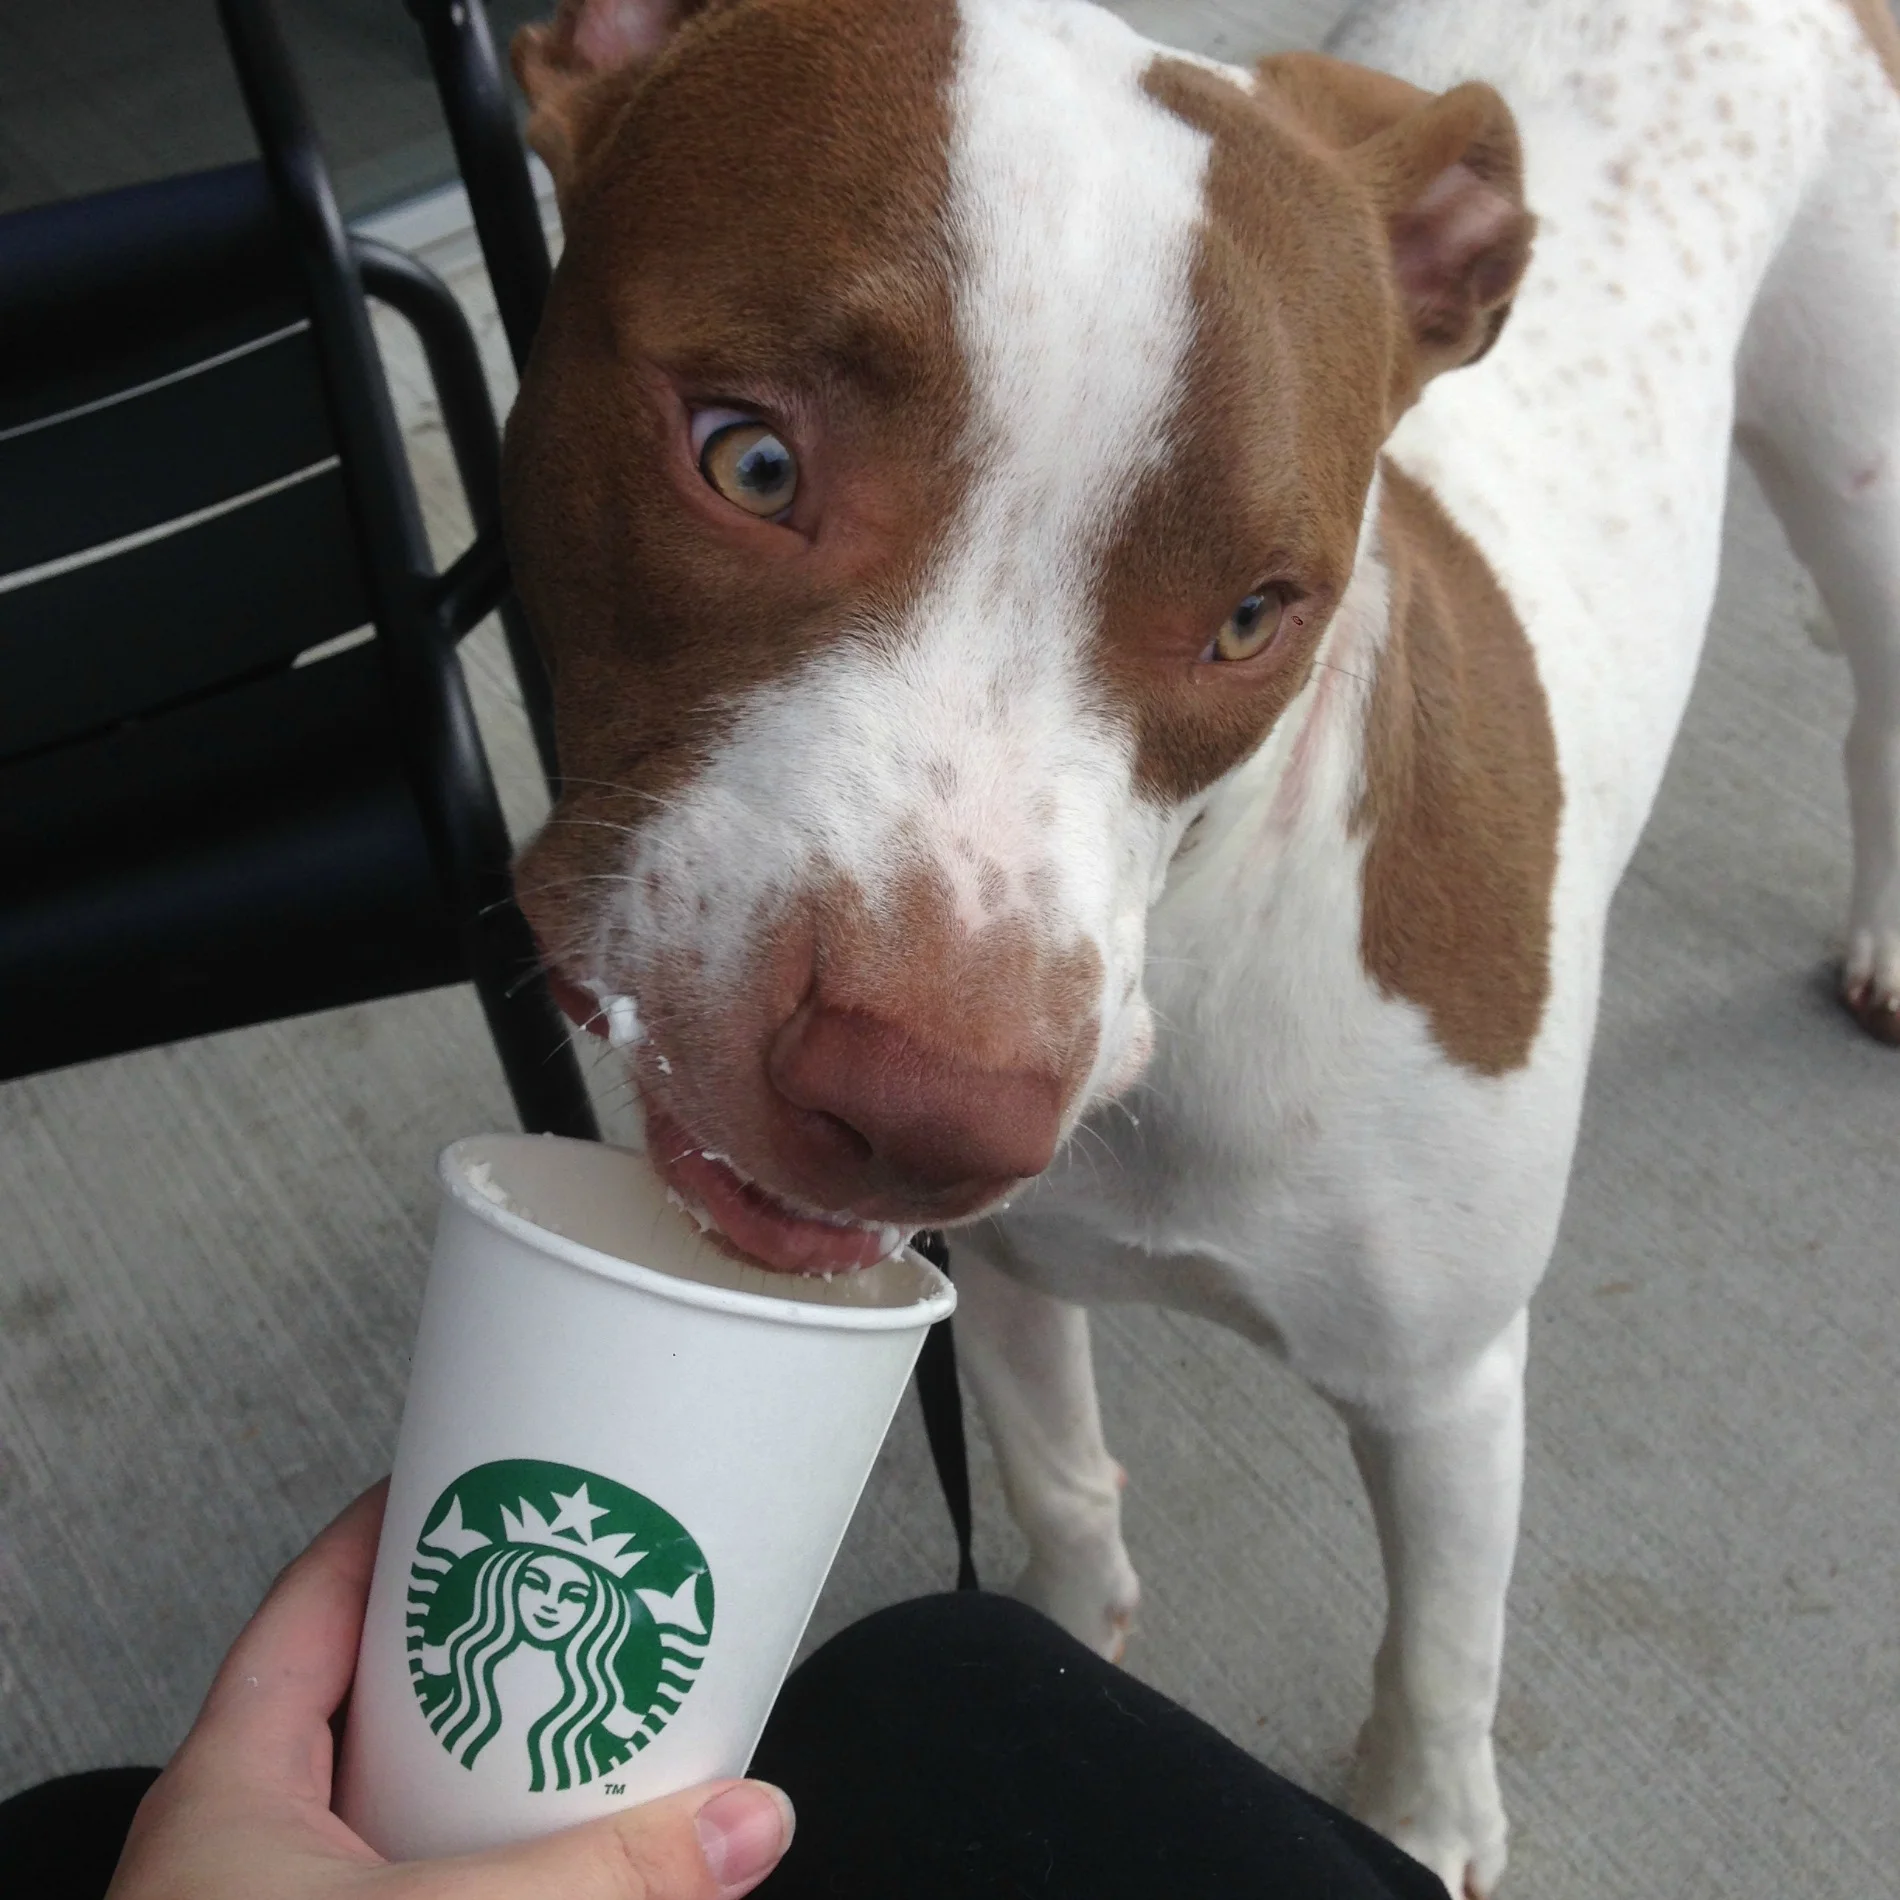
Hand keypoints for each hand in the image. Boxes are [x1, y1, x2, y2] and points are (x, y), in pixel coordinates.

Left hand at [107, 1485, 792, 1898]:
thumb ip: (595, 1882)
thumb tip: (743, 1821)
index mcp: (228, 1793)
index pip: (316, 1600)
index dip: (399, 1524)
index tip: (489, 1474)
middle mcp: (255, 1855)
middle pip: (382, 1701)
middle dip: (486, 1650)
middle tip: (589, 1596)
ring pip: (418, 1811)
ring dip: (508, 1771)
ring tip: (612, 1718)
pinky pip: (445, 1884)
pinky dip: (510, 1866)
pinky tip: (583, 1864)